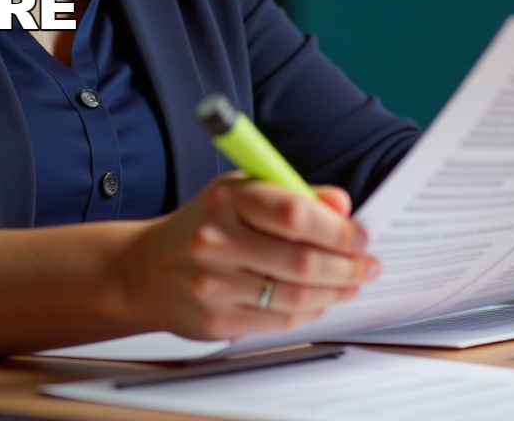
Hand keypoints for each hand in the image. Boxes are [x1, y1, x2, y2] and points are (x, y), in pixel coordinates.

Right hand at [124, 174, 379, 339]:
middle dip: (347, 266)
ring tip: (351, 283)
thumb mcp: (243, 192)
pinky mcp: (216, 320)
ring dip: (335, 292)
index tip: (360, 235)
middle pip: (303, 261)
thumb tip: (343, 206)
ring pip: (296, 296)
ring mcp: (213, 284)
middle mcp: (216, 240)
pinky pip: (280, 321)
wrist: (147, 269)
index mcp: (227, 199)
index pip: (296, 214)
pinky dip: (309, 311)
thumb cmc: (206, 224)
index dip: (338, 229)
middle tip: (367, 265)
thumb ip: (296, 195)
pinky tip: (320, 300)